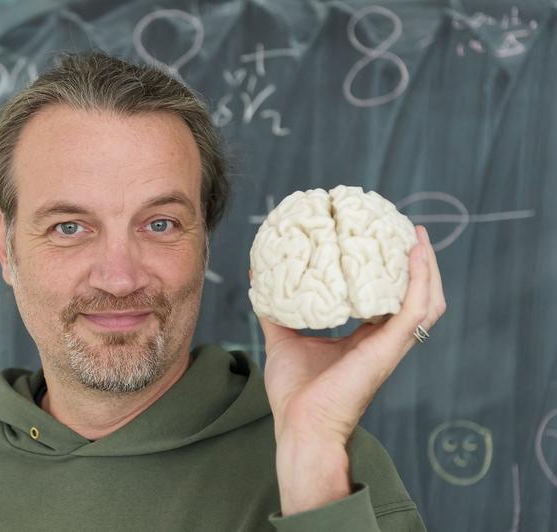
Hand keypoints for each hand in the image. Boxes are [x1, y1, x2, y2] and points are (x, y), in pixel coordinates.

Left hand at [255, 226, 445, 513]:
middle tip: (406, 232)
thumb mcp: (283, 339)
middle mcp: (383, 340)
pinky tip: (415, 253)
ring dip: (427, 268)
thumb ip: (276, 309)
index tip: (383, 243)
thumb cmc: (295, 393)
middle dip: (417, 265)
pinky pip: (417, 308)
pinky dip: (421, 279)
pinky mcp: (389, 348)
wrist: (301, 426)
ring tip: (416, 236)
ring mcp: (390, 345)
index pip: (387, 301)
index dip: (392, 273)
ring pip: (426, 300)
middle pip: (414, 297)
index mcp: (364, 340)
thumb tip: (258, 275)